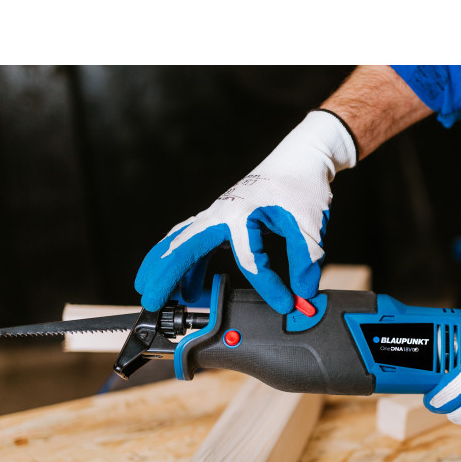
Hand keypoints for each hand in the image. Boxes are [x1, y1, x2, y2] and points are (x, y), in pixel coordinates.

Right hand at [135, 110, 356, 312]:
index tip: (286, 303)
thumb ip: (306, 262)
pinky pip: (192, 241)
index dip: (268, 287)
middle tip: (149, 302)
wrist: (300, 158)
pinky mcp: (220, 218)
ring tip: (153, 295)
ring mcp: (217, 214)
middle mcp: (221, 213)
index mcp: (242, 213)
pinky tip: (186, 285)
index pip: (249, 262)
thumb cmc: (302, 185)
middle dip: (164, 276)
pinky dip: (184, 262)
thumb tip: (303, 294)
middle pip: (182, 247)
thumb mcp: (310, 226)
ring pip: (180, 242)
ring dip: (164, 268)